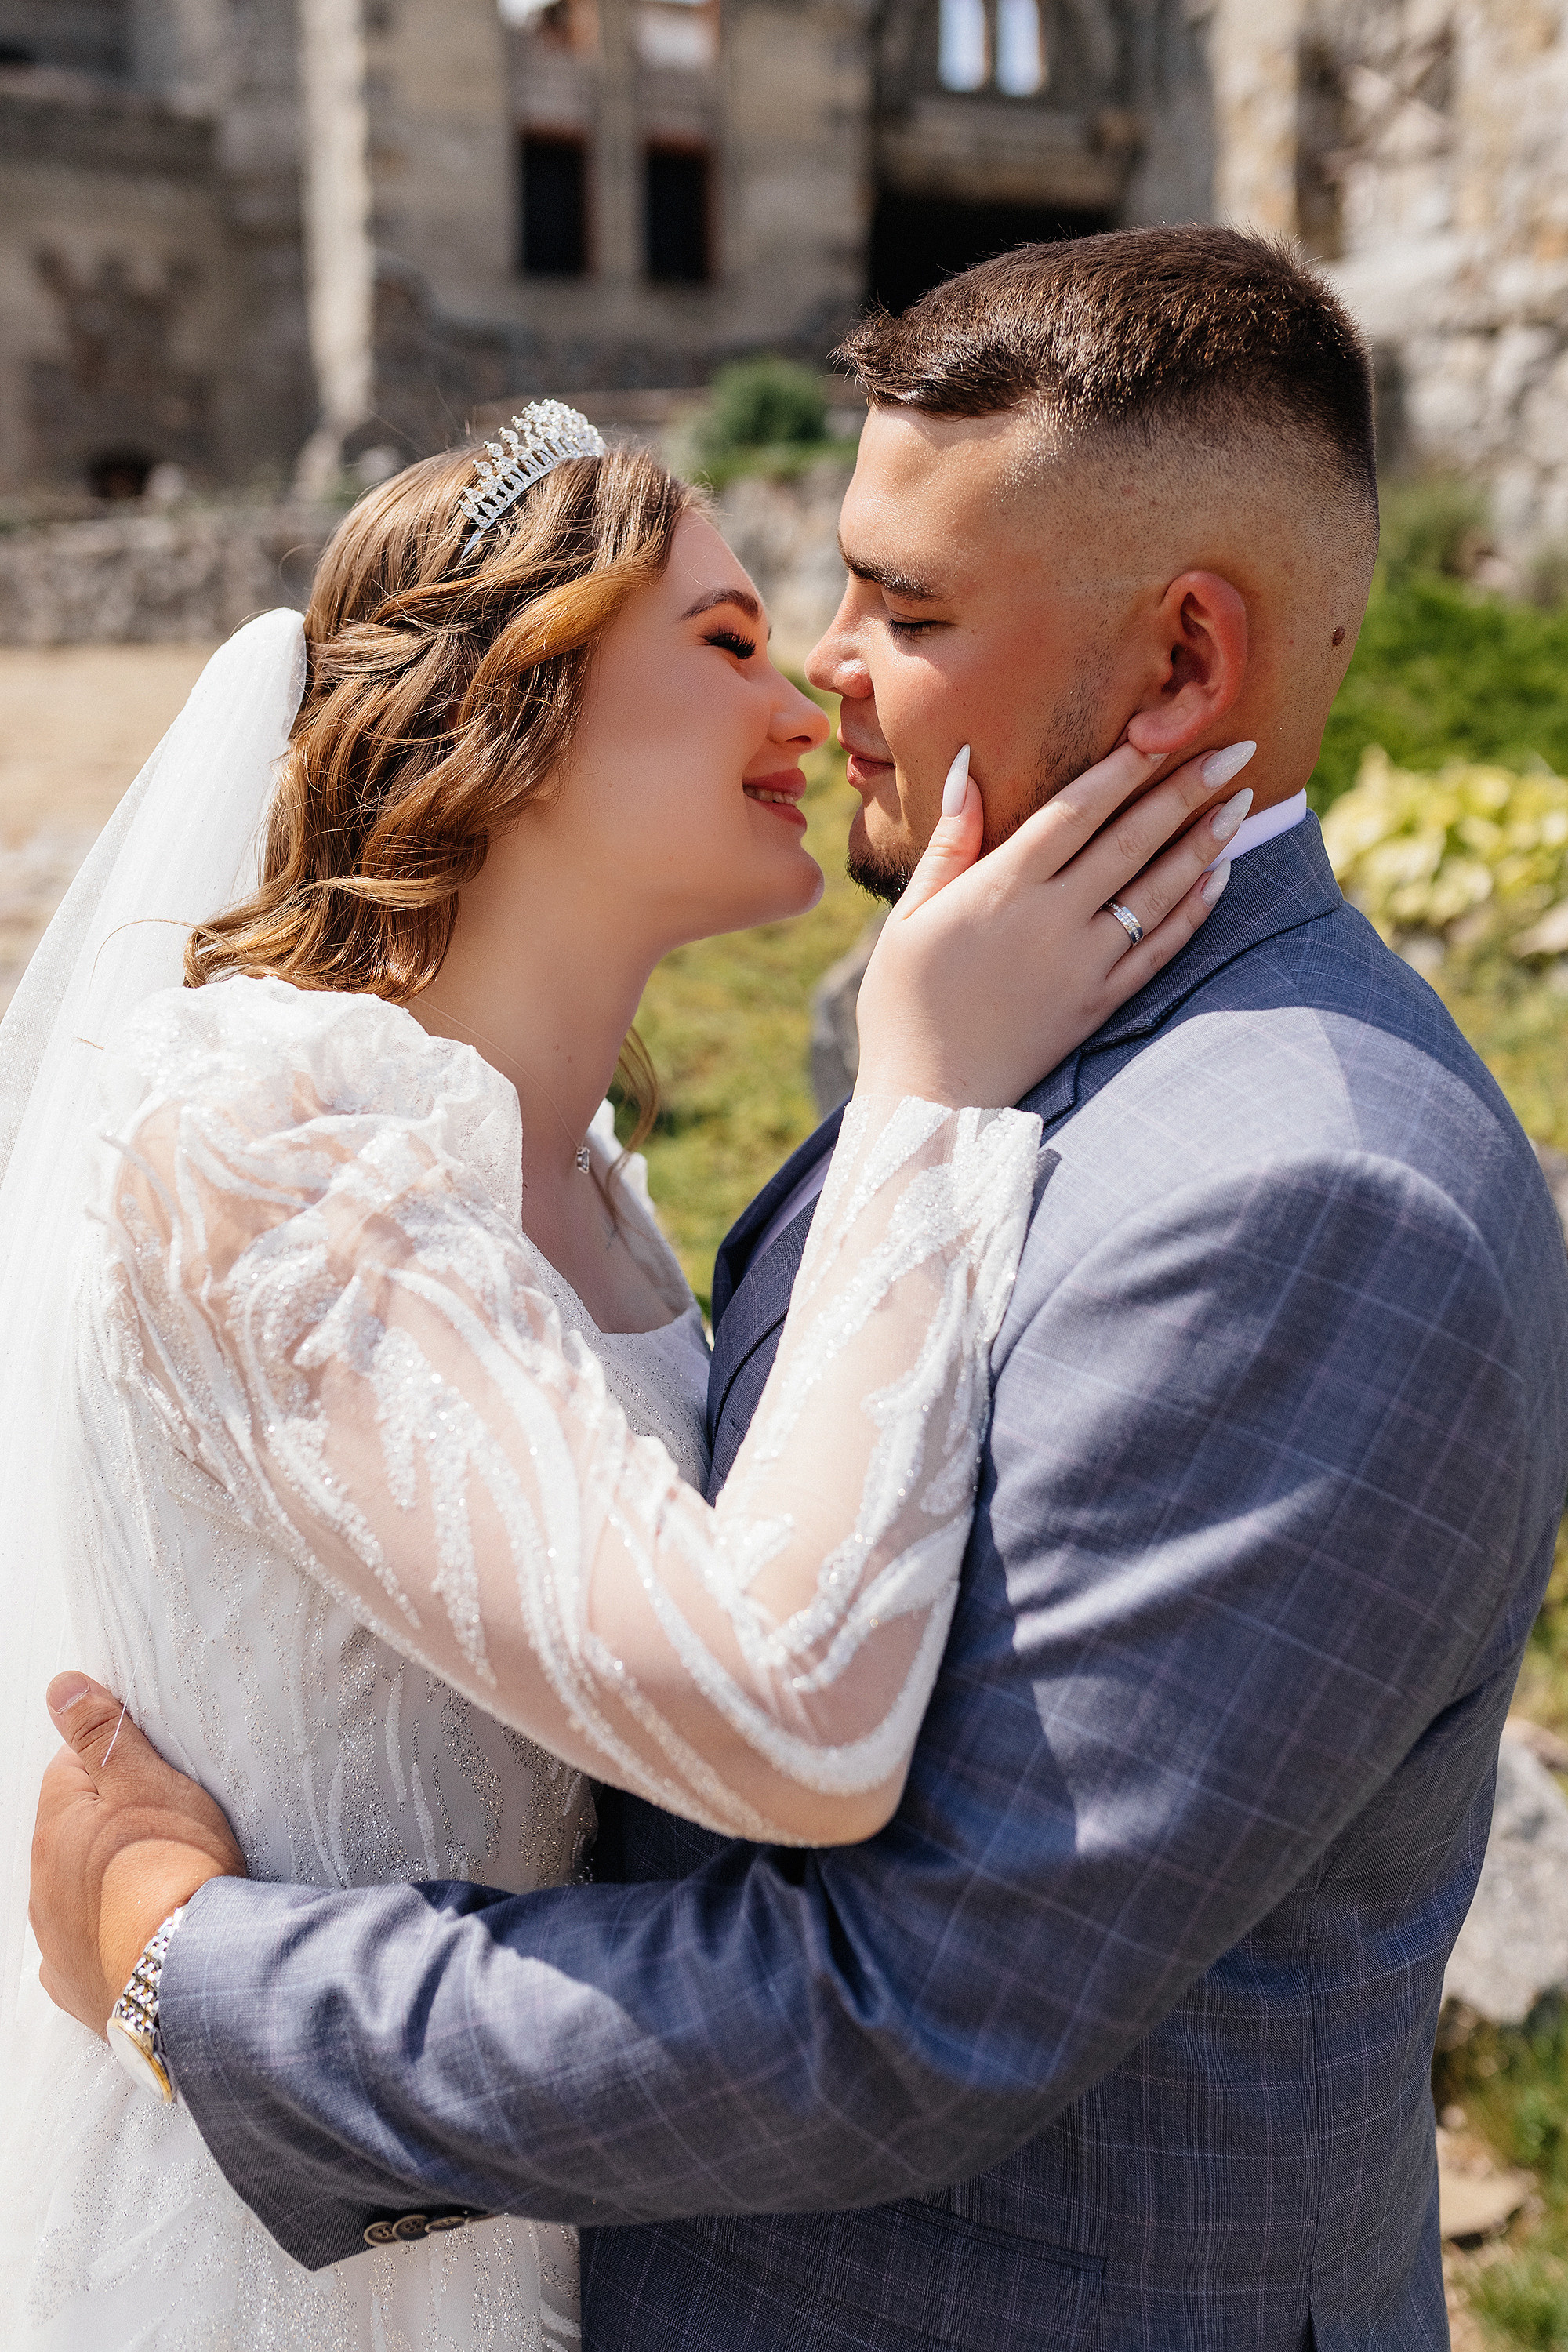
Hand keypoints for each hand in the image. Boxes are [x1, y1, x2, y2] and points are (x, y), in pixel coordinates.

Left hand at [30, 1673, 246, 2033]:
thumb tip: (60, 1687)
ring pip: (75, 1891)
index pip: (72, 1771)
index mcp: (56, 1825)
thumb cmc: (174, 1865)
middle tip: (170, 1828)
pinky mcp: (74, 1987)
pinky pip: (83, 1951)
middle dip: (111, 1826)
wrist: (190, 1971)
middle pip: (73, 1833)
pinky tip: (138, 1937)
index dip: (118, 1768)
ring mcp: (54, 1940)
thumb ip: (100, 1732)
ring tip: (163, 1882)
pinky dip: (106, 1939)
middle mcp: (41, 1884)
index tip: (157, 1778)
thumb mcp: (145, 1780)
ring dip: (108, 1880)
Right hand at [854, 740, 1255, 1108]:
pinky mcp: (1099, 1005)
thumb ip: (948, 842)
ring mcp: (1082, 965)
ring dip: (1202, 844)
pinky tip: (1218, 878)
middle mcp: (1050, 919)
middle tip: (1237, 749)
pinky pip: (1159, 951)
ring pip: (1155, 892)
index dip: (1123, 766)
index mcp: (998, 888)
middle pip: (1129, 840)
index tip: (1163, 729)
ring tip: (1240, 803)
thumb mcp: (908, 917)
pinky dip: (1192, 912)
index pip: (1074, 810)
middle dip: (1185, 790)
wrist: (930, 1100)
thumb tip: (964, 766)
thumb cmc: (904, 1005)